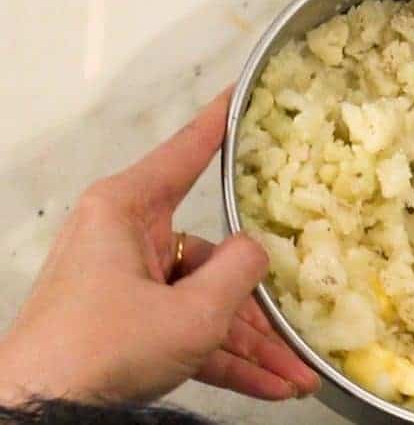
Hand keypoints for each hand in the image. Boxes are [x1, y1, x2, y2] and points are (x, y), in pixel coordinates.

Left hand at [0, 89, 318, 404]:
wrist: (41, 416)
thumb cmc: (105, 346)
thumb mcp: (190, 312)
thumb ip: (239, 271)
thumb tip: (258, 250)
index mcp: (127, 209)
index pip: (186, 153)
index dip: (220, 122)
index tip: (243, 91)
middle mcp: (127, 239)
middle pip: (212, 255)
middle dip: (258, 301)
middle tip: (302, 312)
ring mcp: (129, 285)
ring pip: (206, 302)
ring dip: (251, 343)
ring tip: (298, 373)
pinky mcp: (130, 325)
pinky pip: (190, 332)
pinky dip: (227, 359)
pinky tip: (272, 385)